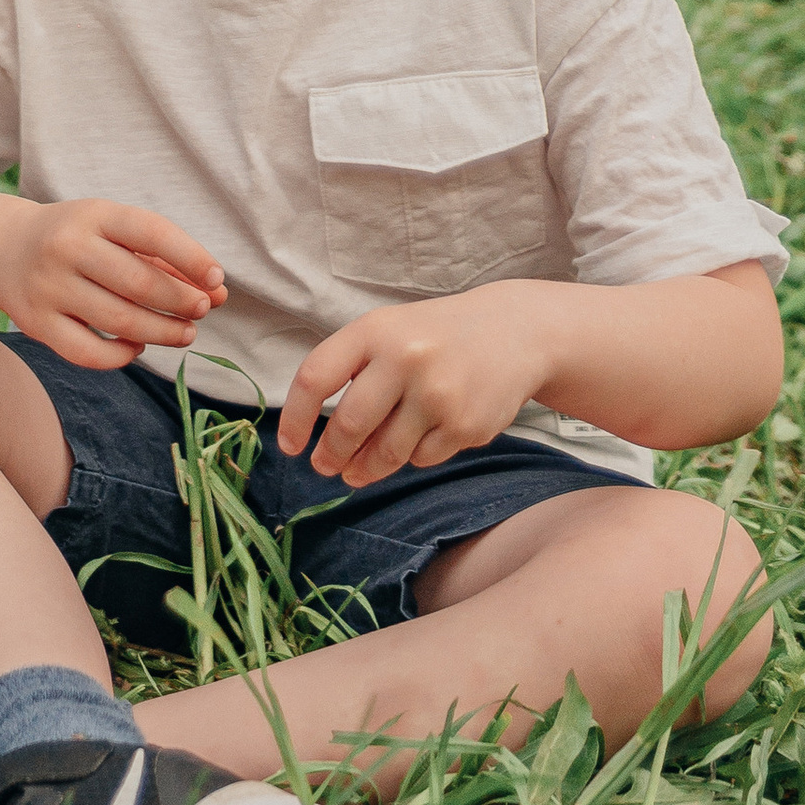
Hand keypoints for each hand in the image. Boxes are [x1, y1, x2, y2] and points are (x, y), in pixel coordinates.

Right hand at [0, 195, 225, 369]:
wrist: (4, 249)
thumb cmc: (79, 240)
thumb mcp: (114, 231)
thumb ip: (164, 258)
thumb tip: (219, 292)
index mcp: (94, 214)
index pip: (151, 232)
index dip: (191, 257)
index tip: (218, 278)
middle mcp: (67, 247)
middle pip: (139, 283)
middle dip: (181, 301)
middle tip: (203, 310)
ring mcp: (48, 287)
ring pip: (119, 321)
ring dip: (162, 332)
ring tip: (185, 333)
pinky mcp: (36, 323)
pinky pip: (88, 352)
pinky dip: (121, 355)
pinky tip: (137, 345)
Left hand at [279, 285, 553, 484]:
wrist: (515, 333)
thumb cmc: (436, 336)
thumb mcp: (390, 332)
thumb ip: (353, 371)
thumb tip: (319, 437)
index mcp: (375, 331)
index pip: (316, 377)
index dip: (295, 417)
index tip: (290, 446)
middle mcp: (405, 359)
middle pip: (348, 425)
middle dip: (330, 455)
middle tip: (325, 467)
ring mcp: (438, 395)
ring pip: (385, 452)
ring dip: (364, 469)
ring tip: (356, 473)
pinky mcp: (466, 425)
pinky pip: (422, 458)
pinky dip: (412, 457)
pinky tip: (417, 441)